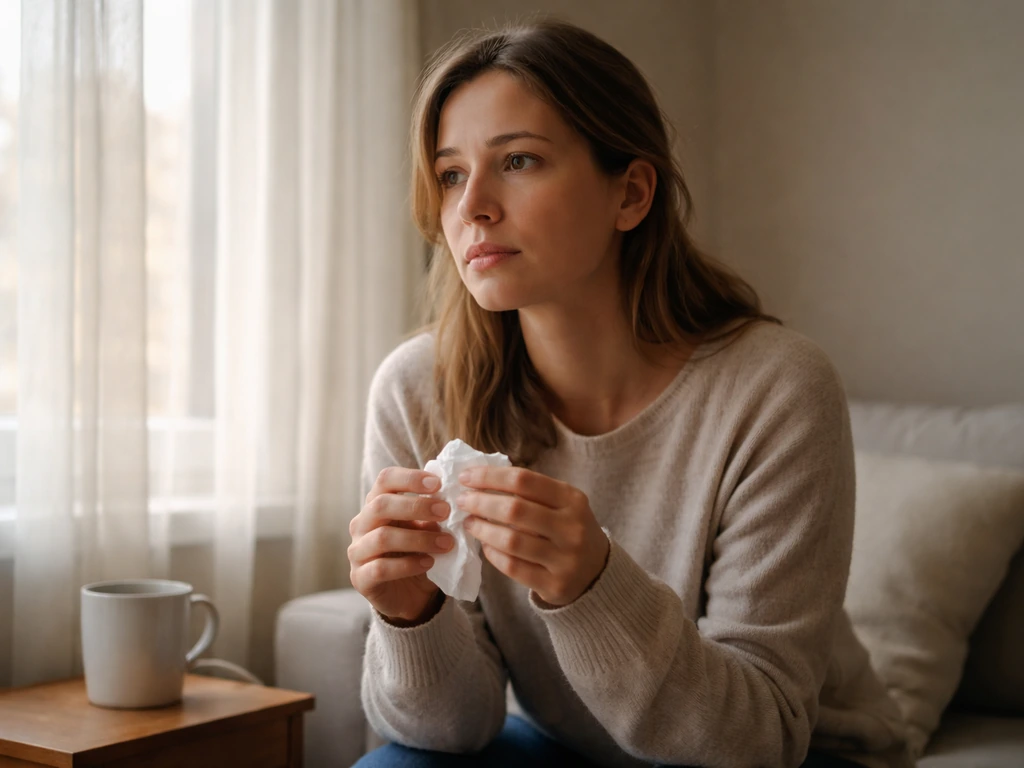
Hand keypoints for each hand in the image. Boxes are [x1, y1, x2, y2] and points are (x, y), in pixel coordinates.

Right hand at [348, 468, 452, 623]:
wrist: (409, 595)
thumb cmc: (417, 553)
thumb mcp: (427, 530)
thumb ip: (433, 516)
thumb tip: (449, 502)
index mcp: (377, 505)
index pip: (385, 480)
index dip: (410, 478)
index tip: (438, 483)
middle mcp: (361, 524)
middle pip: (380, 505)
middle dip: (416, 506)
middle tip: (446, 511)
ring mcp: (357, 551)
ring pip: (382, 537)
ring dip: (419, 539)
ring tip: (447, 543)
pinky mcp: (360, 578)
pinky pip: (380, 568)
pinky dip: (408, 564)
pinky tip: (428, 563)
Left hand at [457, 467, 609, 606]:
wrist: (597, 571)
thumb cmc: (568, 529)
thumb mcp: (562, 504)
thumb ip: (530, 492)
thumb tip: (480, 478)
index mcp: (572, 499)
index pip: (524, 480)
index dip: (490, 477)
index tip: (466, 476)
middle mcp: (572, 527)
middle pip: (515, 509)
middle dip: (481, 502)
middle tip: (462, 500)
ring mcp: (565, 558)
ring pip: (511, 541)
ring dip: (483, 530)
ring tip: (469, 523)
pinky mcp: (555, 584)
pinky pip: (513, 567)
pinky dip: (493, 554)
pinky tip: (485, 545)